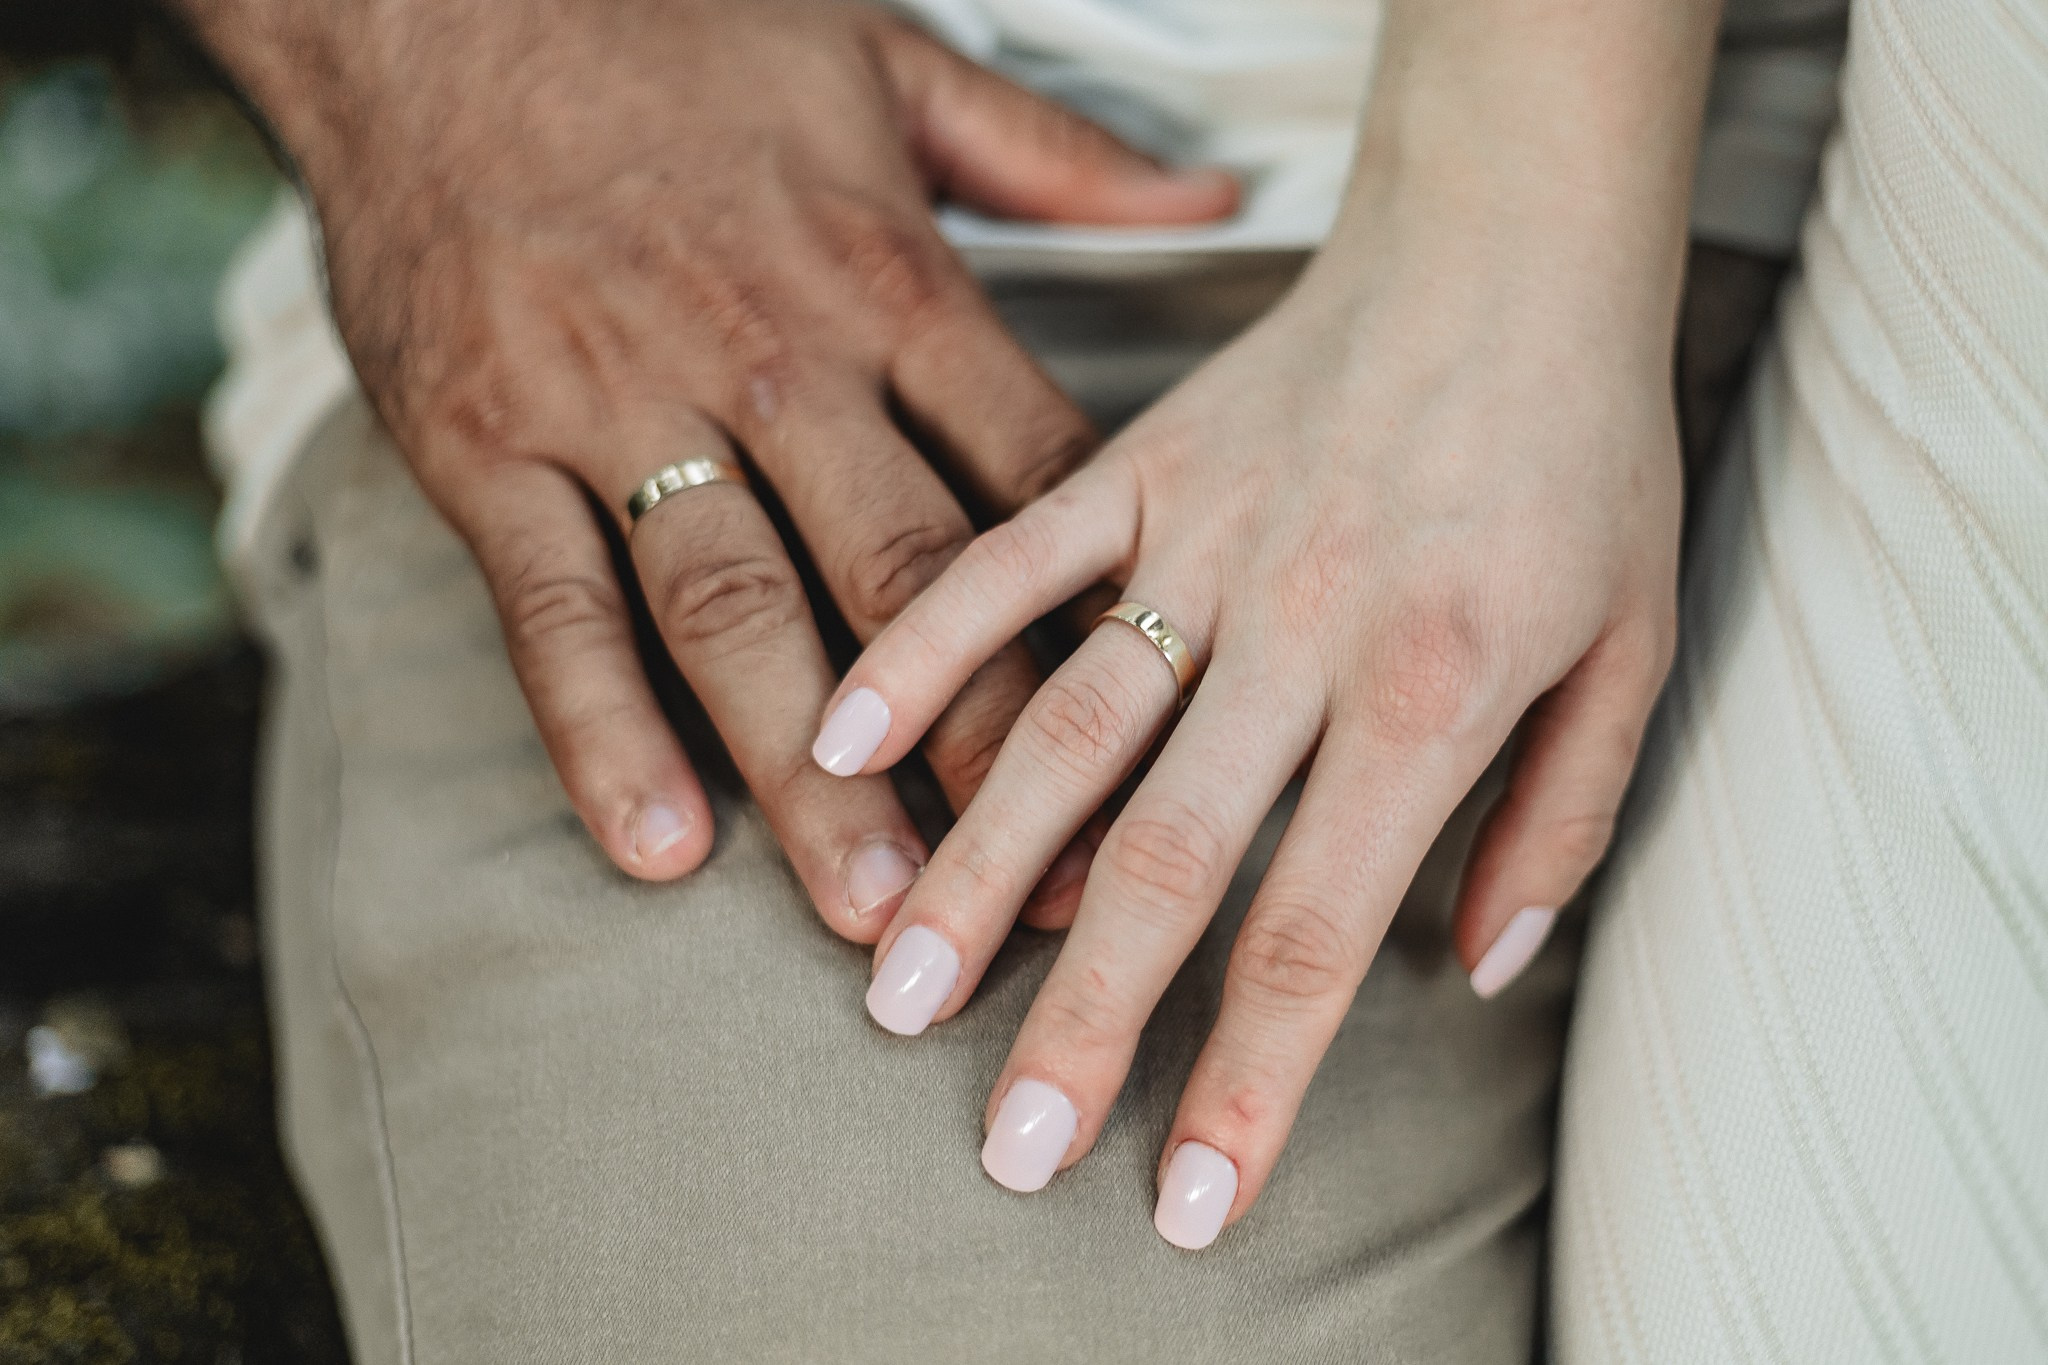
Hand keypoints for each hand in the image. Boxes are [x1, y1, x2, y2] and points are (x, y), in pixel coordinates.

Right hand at [175, 0, 1235, 934]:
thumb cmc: (681, 40)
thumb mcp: (895, 67)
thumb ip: (1059, 156)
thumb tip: (1217, 198)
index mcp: (889, 284)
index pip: (1032, 482)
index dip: (1110, 628)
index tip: (1167, 746)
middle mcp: (771, 358)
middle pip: (909, 579)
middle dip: (987, 748)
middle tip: (1048, 894)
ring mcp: (619, 404)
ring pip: (741, 612)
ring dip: (813, 778)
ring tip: (875, 912)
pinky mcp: (485, 444)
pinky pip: (552, 608)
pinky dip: (600, 731)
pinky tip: (657, 846)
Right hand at [817, 188, 1682, 1238]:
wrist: (1513, 246)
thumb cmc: (1582, 456)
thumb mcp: (1635, 645)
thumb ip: (1563, 818)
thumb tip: (1473, 969)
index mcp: (1432, 692)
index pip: (1316, 932)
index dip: (1249, 1084)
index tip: (1188, 1204)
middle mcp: (1304, 631)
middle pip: (1171, 860)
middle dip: (1086, 1018)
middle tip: (1010, 1149)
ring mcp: (1206, 542)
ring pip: (1067, 726)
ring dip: (978, 867)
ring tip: (899, 987)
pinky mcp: (1139, 466)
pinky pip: (1011, 560)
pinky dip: (925, 647)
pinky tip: (843, 740)